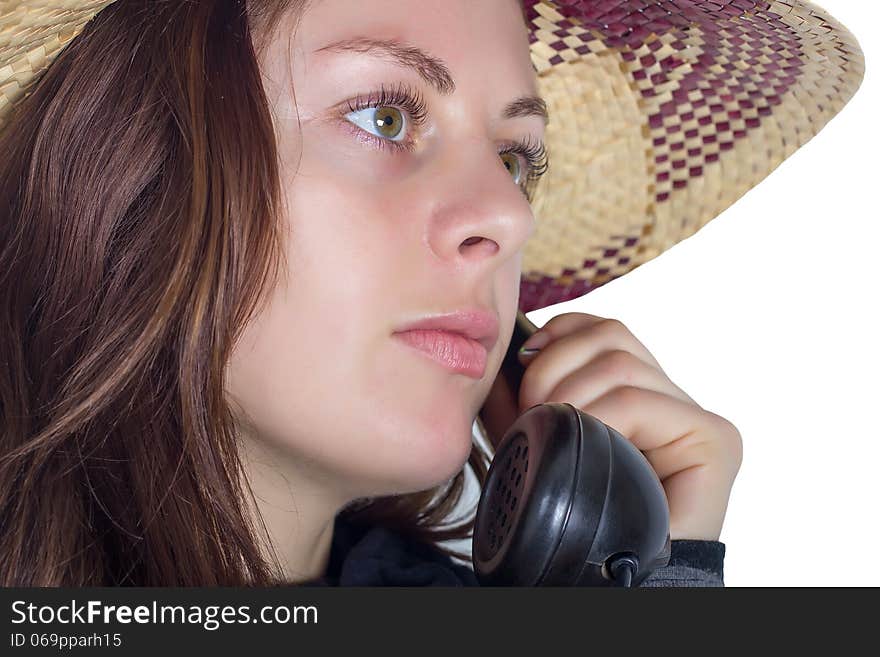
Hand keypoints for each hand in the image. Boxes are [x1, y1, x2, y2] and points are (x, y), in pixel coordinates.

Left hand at [515, 312, 742, 541]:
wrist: (612, 578)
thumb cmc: (576, 514)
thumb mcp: (538, 438)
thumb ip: (523, 395)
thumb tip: (506, 348)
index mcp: (640, 394)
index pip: (604, 330)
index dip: (560, 334)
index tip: (523, 361)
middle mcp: (675, 401)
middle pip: (611, 337)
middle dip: (554, 368)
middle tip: (530, 413)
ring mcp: (698, 419)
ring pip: (621, 365)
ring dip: (571, 397)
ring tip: (556, 436)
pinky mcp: (714, 440)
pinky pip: (639, 403)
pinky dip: (601, 420)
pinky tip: (591, 447)